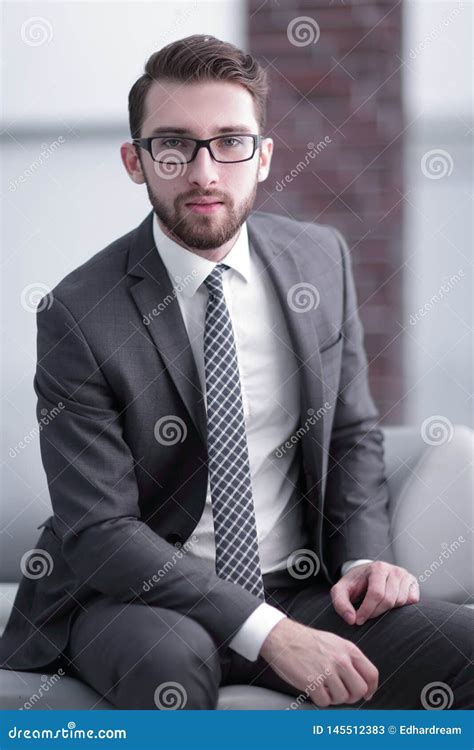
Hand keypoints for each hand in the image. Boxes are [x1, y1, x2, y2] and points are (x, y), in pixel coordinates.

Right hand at [260, 618, 377, 706]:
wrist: (282, 637)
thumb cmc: (306, 640)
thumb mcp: (334, 642)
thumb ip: (349, 658)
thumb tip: (362, 678)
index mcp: (348, 649)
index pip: (371, 674)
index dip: (371, 688)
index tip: (367, 694)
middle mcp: (340, 660)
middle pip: (359, 690)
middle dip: (351, 696)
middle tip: (341, 692)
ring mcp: (326, 671)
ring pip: (342, 698)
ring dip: (334, 697)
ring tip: (324, 687)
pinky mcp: (312, 682)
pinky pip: (324, 702)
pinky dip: (320, 699)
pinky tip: (315, 689)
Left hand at [330, 560, 419, 625]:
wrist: (367, 575)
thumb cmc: (355, 584)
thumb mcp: (341, 590)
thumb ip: (340, 604)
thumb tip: (351, 619)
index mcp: (377, 568)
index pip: (376, 593)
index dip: (367, 610)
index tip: (358, 620)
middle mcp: (394, 570)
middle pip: (389, 600)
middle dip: (375, 612)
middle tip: (366, 616)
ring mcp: (406, 576)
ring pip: (401, 602)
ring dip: (387, 610)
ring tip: (376, 607)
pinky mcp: (413, 584)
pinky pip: (412, 601)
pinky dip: (401, 607)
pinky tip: (390, 604)